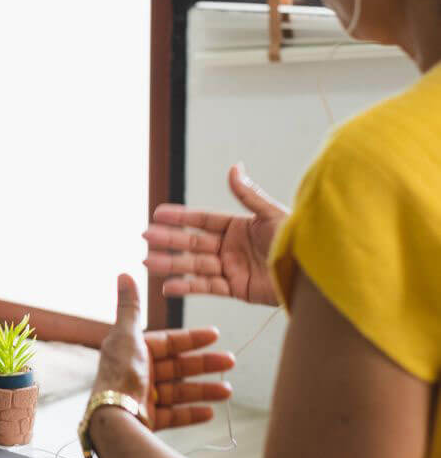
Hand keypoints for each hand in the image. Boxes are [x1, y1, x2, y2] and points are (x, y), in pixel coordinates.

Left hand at [91, 274, 234, 430]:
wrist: (114, 415)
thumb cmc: (120, 372)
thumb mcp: (126, 334)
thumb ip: (129, 307)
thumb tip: (124, 273)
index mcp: (132, 350)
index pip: (167, 342)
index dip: (191, 338)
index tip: (215, 334)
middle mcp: (137, 373)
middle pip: (176, 367)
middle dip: (204, 364)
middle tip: (231, 361)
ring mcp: (143, 397)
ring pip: (179, 392)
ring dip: (204, 390)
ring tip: (228, 391)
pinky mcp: (147, 419)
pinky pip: (174, 415)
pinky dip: (191, 413)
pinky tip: (211, 411)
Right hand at [143, 163, 287, 305]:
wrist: (313, 273)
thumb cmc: (298, 241)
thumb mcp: (271, 214)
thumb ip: (248, 195)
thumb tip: (234, 168)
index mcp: (238, 226)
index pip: (202, 220)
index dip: (180, 217)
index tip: (157, 214)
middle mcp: (231, 247)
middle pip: (192, 242)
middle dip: (168, 240)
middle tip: (145, 238)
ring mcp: (232, 268)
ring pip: (194, 265)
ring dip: (170, 264)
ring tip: (147, 262)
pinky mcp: (236, 289)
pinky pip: (207, 287)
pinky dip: (187, 287)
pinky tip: (167, 286)